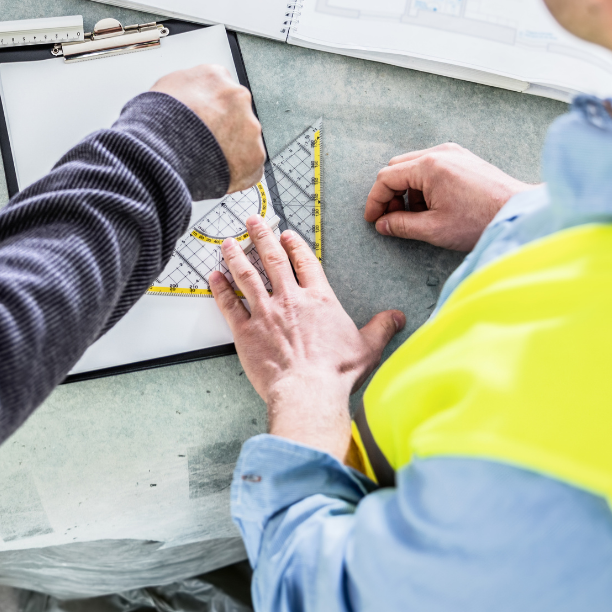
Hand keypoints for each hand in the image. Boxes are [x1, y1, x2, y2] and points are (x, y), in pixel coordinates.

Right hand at [150, 64, 264, 192]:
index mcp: (214, 76)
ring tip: (204, 161)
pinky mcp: (255, 155)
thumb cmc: (155, 123)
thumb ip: (186, 90)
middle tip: (204, 143)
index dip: (211, 109)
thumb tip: (186, 98)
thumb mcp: (164, 89)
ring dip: (230, 150)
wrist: (158, 152)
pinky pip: (249, 166)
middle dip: (224, 128)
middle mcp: (237, 95)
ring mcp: (250, 126)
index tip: (204, 121)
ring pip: (245, 140)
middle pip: (236, 113)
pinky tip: (215, 172)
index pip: (221, 90)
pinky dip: (236, 172)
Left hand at [207, 215, 405, 457]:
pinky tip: (213, 276)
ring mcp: (265, 313)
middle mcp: (290, 299)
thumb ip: (382, 327)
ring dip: (236, 256)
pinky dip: (219, 289)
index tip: (286, 234)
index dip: (295, 245)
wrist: (307, 391)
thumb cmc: (336, 372)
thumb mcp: (368, 347)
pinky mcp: (245, 332)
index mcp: (318, 299)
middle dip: (261, 236)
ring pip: (247, 275)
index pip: (305, 262)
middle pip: (273, 259)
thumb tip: (398, 316)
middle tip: (252, 220)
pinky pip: (229, 305)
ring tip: (227, 242)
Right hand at [363, 142, 533, 251]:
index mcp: (429, 166)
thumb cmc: (481, 220)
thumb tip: (384, 224)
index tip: (374, 219)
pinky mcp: (464, 159)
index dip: (375, 200)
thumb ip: (402, 226)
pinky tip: (435, 206)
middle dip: (391, 194)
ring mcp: (454, 153)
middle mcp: (440, 152)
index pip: (386, 178)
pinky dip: (425, 185)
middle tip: (392, 218)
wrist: (518, 213)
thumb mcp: (435, 229)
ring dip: (408, 190)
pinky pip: (433, 166)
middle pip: (398, 168)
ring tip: (418, 216)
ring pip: (415, 166)